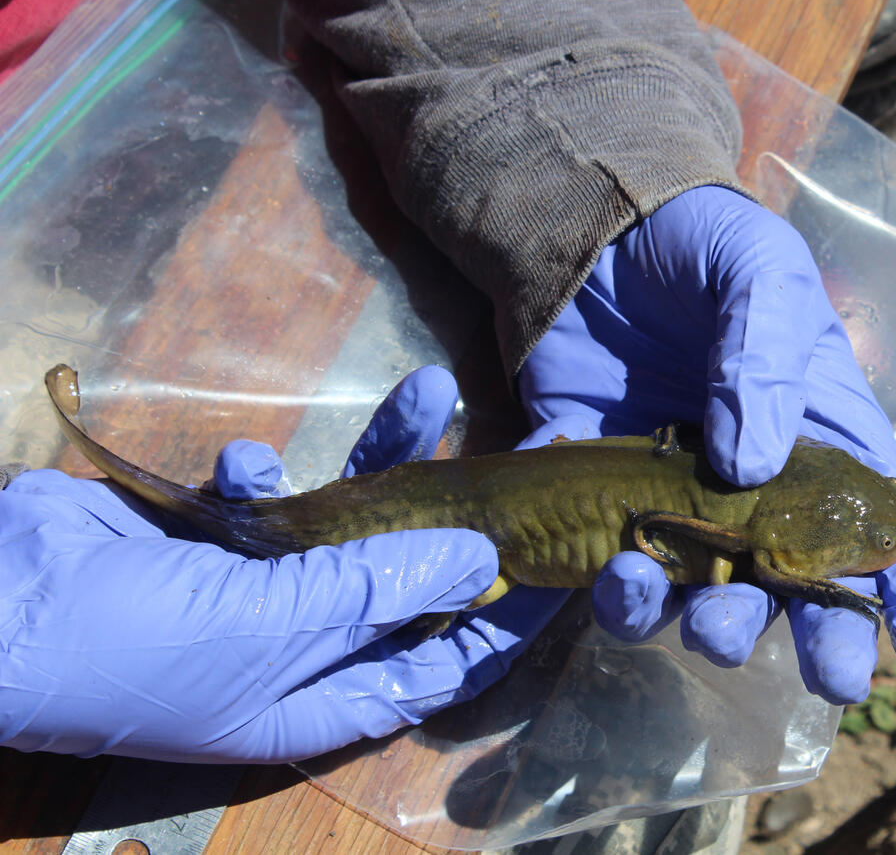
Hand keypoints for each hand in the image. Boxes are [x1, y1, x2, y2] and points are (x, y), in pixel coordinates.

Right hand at [0, 366, 562, 762]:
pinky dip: (264, 474)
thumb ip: (378, 592)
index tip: (570, 562)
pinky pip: (273, 496)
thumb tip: (484, 563)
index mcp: (330, 696)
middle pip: (415, 578)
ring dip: (389, 459)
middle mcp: (309, 646)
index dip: (511, 618)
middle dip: (468, 514)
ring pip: (355, 517)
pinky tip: (243, 465)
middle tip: (530, 450)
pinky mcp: (222, 536)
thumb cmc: (134, 649)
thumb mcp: (271, 629)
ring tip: (432, 389)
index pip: (449, 661)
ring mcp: (264, 588)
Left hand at [520, 186, 895, 731]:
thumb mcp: (759, 276)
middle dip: (815, 643)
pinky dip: (597, 589)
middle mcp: (764, 505)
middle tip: (821, 670)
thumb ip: (764, 358)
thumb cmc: (711, 250)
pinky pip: (603, 570)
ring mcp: (682, 512)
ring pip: (698, 600)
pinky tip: (590, 570)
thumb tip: (750, 465)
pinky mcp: (604, 505)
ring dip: (689, 620)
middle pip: (802, 601)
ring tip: (666, 599)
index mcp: (832, 456)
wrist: (602, 232)